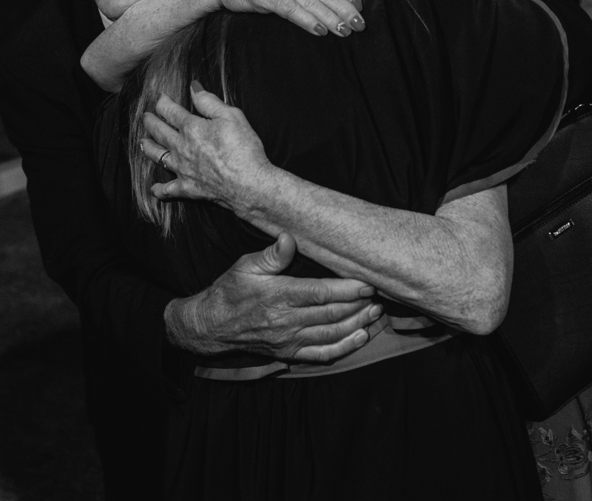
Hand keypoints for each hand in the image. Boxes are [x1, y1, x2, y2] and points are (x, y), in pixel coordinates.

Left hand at [141, 83, 271, 214]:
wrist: (249, 184)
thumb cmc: (244, 149)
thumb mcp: (232, 116)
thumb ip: (209, 102)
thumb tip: (193, 87)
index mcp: (192, 128)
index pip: (170, 111)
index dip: (163, 103)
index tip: (160, 98)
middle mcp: (181, 148)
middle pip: (159, 132)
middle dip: (150, 122)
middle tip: (145, 117)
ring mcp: (182, 169)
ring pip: (157, 157)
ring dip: (148, 148)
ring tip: (142, 142)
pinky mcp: (187, 188)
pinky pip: (168, 190)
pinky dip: (159, 190)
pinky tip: (154, 189)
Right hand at [164, 232, 381, 361]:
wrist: (211, 325)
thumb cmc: (231, 291)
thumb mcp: (245, 265)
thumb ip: (272, 254)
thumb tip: (290, 238)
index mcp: (279, 295)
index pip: (320, 293)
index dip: (347, 289)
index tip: (367, 283)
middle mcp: (286, 320)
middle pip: (331, 315)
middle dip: (358, 306)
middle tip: (380, 297)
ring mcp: (289, 339)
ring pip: (331, 335)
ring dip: (356, 325)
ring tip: (375, 314)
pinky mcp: (289, 352)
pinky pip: (321, 354)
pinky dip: (343, 348)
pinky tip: (359, 338)